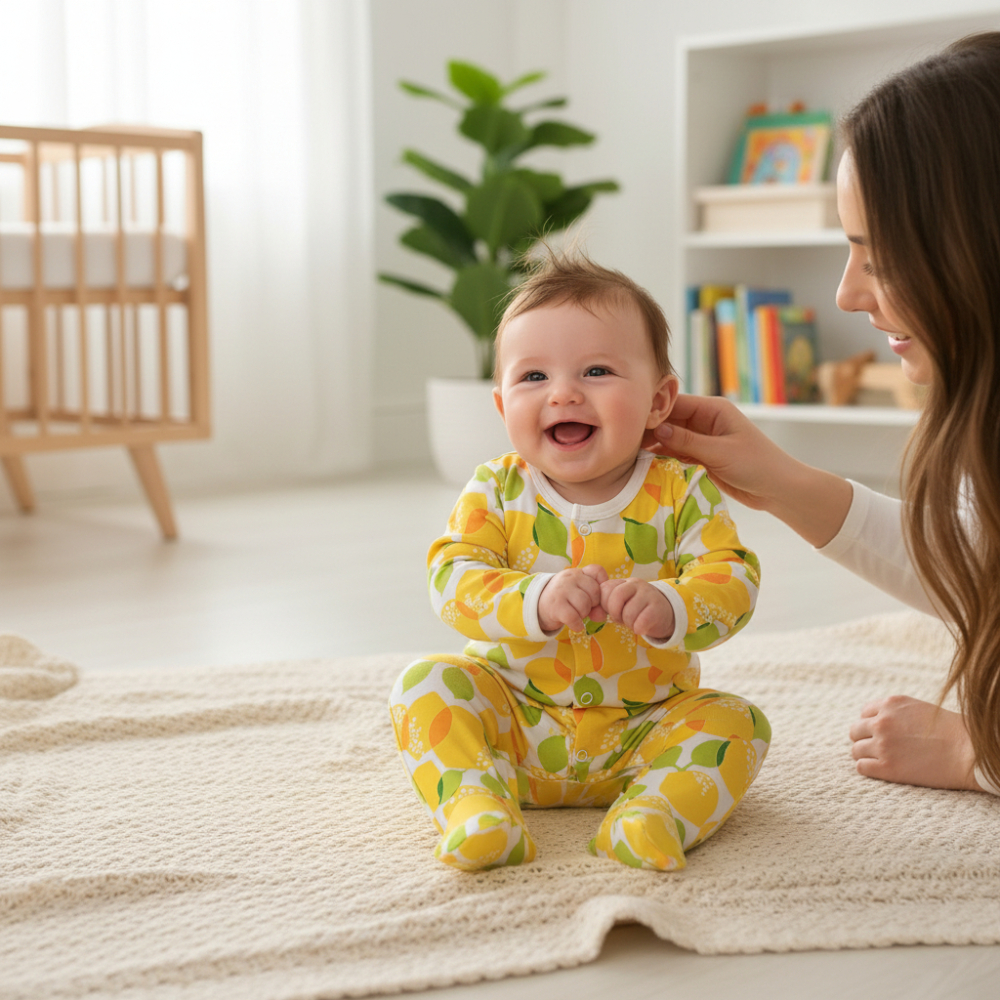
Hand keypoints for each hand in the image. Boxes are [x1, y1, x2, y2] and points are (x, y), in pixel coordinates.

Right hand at [538, 564, 607, 632]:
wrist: (537, 606)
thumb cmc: (564, 600)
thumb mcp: (579, 594)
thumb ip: (595, 602)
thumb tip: (602, 616)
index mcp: (578, 573)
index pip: (597, 571)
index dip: (603, 584)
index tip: (596, 595)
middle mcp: (570, 578)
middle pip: (595, 592)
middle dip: (593, 604)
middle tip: (583, 607)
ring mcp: (561, 591)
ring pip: (585, 605)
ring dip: (583, 614)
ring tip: (576, 614)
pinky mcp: (555, 606)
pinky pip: (574, 618)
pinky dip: (577, 625)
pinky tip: (574, 624)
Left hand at [600, 578, 674, 640]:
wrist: (666, 614)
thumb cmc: (638, 610)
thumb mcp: (621, 605)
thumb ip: (607, 605)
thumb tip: (594, 615)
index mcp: (623, 582)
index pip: (605, 589)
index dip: (605, 604)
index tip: (612, 612)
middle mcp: (635, 584)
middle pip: (616, 598)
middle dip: (616, 613)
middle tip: (622, 618)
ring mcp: (648, 594)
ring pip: (629, 612)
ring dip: (629, 623)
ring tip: (634, 622)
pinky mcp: (657, 608)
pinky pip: (641, 621)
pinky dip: (638, 628)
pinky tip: (642, 627)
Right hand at [643, 393, 787, 509]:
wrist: (777, 489)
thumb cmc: (756, 465)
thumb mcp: (719, 452)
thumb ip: (687, 441)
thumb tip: (657, 430)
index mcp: (713, 410)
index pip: (675, 404)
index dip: (653, 411)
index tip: (629, 420)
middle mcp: (706, 421)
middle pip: (669, 420)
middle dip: (650, 427)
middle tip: (624, 437)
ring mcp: (703, 439)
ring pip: (671, 437)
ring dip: (654, 443)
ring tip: (629, 449)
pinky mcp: (702, 456)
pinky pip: (677, 452)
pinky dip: (663, 456)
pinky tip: (645, 460)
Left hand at [848, 695, 979, 789]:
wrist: (970, 753)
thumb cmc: (952, 732)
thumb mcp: (920, 709)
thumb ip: (897, 713)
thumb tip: (879, 721)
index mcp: (890, 704)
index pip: (865, 713)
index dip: (872, 724)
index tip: (883, 734)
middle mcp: (881, 722)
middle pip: (855, 731)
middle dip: (864, 738)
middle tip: (878, 748)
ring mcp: (882, 745)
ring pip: (856, 750)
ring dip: (865, 755)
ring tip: (880, 760)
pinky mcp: (887, 767)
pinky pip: (861, 767)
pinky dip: (867, 768)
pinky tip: (880, 770)